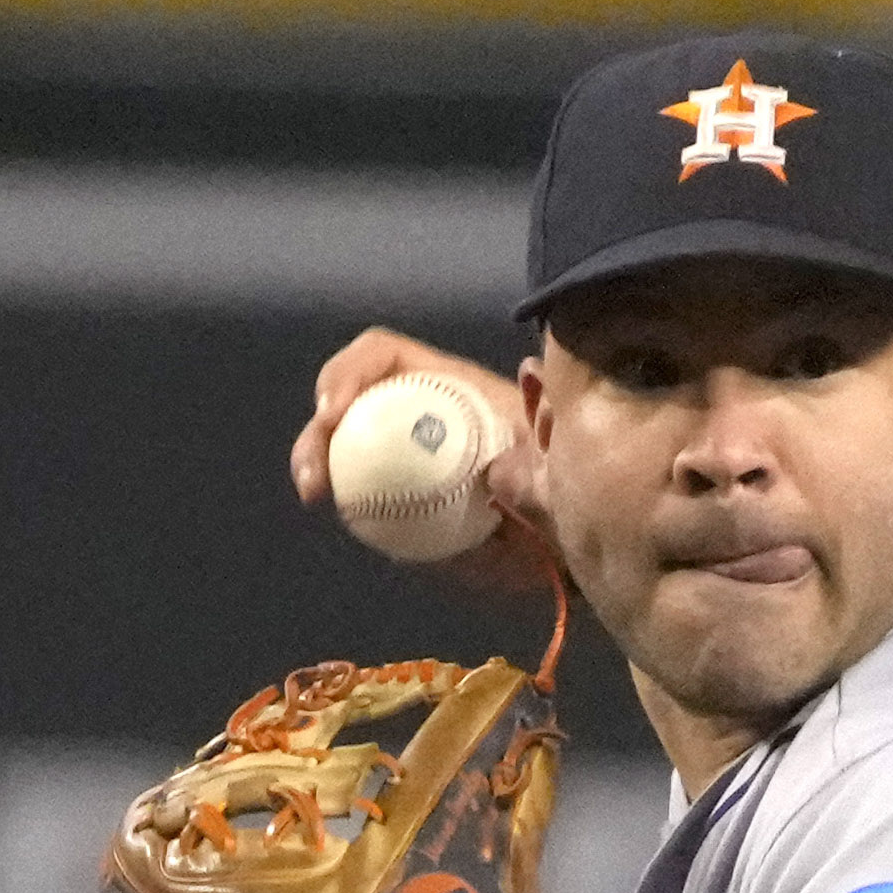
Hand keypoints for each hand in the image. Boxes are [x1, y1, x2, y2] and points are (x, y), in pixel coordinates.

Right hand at [295, 329, 559, 594]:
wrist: (578, 535)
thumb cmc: (569, 482)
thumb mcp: (561, 445)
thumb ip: (547, 412)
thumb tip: (528, 372)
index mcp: (450, 388)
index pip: (383, 357)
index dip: (351, 373)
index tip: (334, 414)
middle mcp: (424, 416)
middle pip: (351, 406)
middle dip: (319, 434)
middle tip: (314, 481)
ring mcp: (413, 461)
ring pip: (351, 454)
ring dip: (320, 468)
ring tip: (316, 495)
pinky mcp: (412, 504)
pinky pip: (373, 502)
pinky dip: (359, 511)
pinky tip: (356, 521)